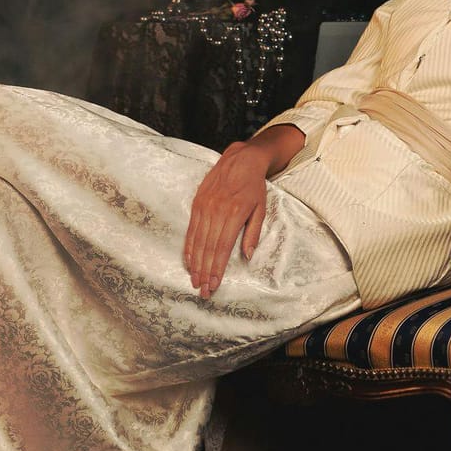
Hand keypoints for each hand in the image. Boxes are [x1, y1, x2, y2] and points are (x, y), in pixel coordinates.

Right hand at [183, 138, 277, 297]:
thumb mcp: (261, 208)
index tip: (214, 285)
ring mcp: (204, 207)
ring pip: (198, 241)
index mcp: (234, 214)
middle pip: (208, 248)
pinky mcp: (197, 203)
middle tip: (203, 290)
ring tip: (195, 281)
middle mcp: (216, 211)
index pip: (222, 248)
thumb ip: (253, 233)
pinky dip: (189, 248)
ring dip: (196, 264)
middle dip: (204, 272)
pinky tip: (189, 261)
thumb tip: (247, 256)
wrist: (241, 159)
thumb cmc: (254, 186)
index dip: (217, 269)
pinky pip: (191, 230)